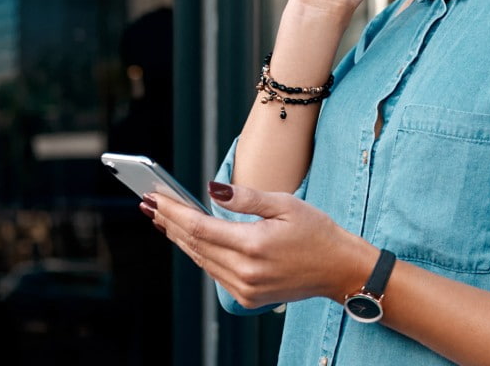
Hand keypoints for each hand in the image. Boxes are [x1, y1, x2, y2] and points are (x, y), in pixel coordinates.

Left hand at [144, 182, 371, 309]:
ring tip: (164, 219)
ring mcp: (246, 290)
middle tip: (149, 204)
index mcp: (254, 246)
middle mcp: (246, 272)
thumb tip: (210, 190)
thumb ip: (245, 198)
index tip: (154, 197)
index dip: (173, 212)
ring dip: (181, 239)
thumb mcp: (285, 204)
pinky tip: (190, 239)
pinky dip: (200, 254)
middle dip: (170, 223)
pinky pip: (215, 273)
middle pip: (195, 245)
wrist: (339, 270)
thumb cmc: (317, 232)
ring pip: (202, 261)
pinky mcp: (248, 299)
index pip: (200, 227)